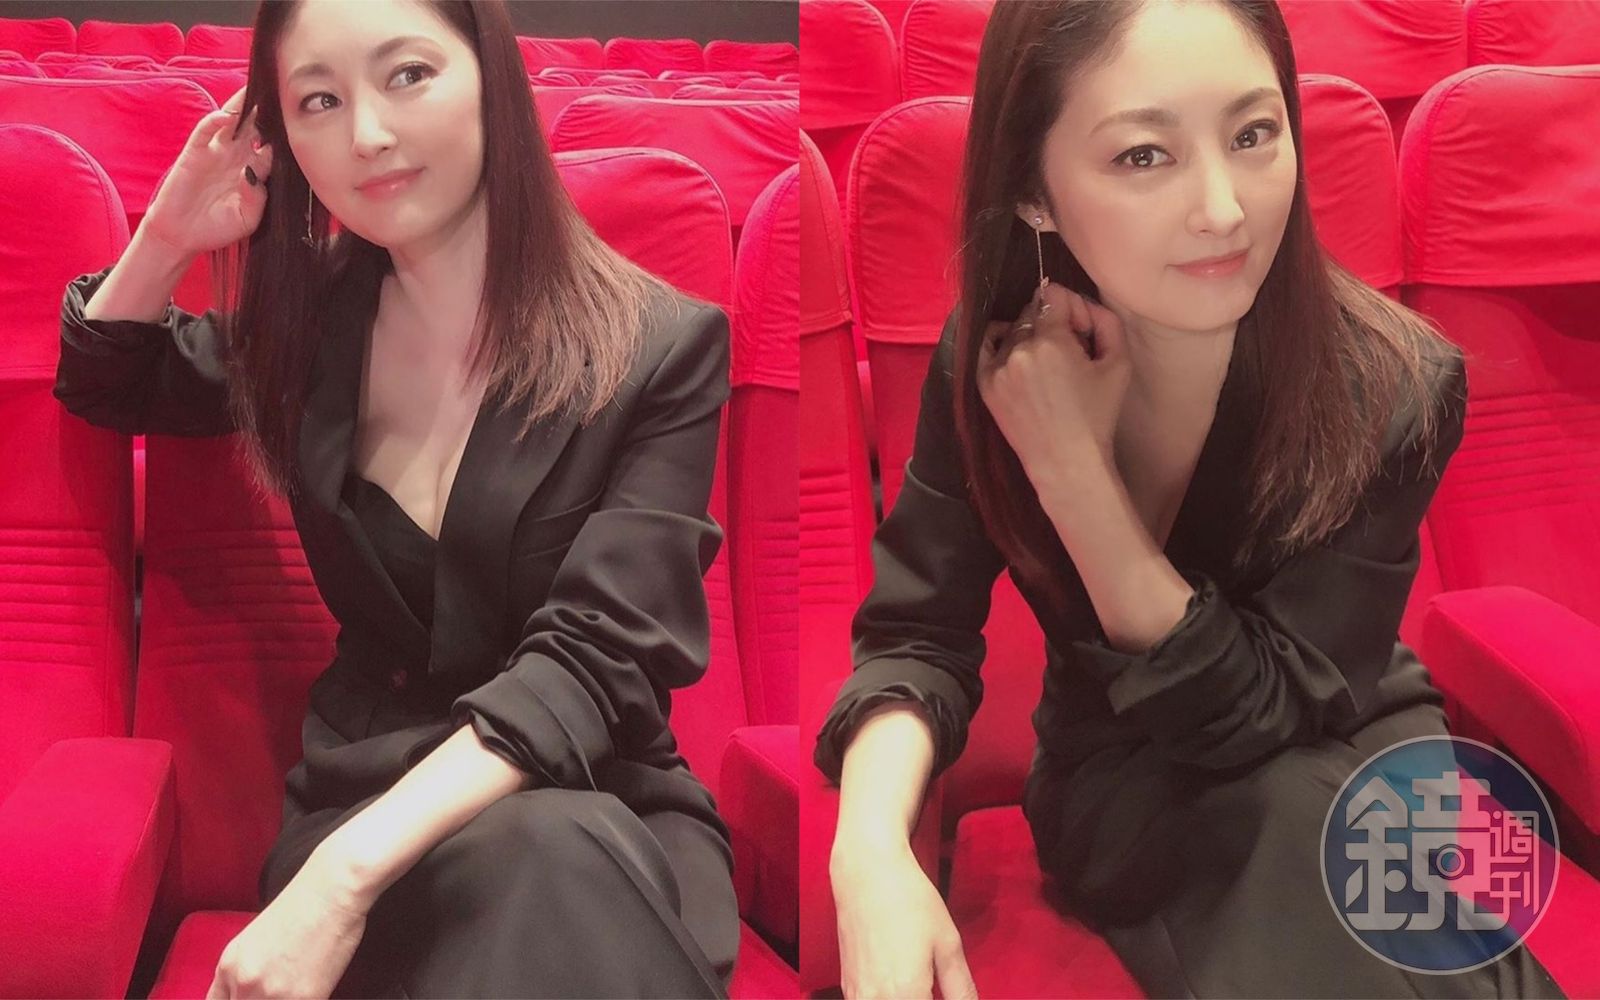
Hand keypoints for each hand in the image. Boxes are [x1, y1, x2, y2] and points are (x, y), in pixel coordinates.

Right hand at [142, 85, 276, 259]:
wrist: (182, 236)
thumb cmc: (217, 227)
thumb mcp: (246, 218)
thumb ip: (257, 198)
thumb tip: (256, 175)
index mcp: (254, 170)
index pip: (274, 146)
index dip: (286, 133)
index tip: (302, 119)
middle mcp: (237, 156)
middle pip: (256, 126)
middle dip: (268, 111)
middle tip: (283, 90)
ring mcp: (216, 152)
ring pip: (232, 122)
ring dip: (243, 105)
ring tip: (257, 87)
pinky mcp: (194, 153)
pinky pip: (205, 132)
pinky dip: (214, 122)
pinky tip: (227, 116)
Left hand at [206, 849, 369, 999]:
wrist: (333, 890)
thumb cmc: (304, 904)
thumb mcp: (257, 938)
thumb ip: (247, 970)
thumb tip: (251, 991)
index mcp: (228, 965)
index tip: (247, 997)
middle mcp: (244, 983)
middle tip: (279, 991)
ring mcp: (272, 995)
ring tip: (298, 985)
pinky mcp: (304, 999)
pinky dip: (308, 999)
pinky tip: (315, 985)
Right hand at [832, 841, 977, 998]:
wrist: (865, 873)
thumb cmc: (910, 901)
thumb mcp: (948, 944)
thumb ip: (961, 989)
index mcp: (907, 995)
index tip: (948, 994)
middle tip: (934, 988)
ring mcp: (858, 995)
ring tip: (921, 988)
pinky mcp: (847, 985)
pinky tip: (900, 988)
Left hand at [977, 282, 1132, 491]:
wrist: (1066, 460)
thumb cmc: (1098, 415)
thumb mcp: (1120, 362)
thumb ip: (1104, 320)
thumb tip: (1080, 303)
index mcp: (1052, 342)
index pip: (1053, 295)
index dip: (1071, 308)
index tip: (1080, 330)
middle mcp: (1019, 350)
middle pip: (1032, 311)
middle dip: (1051, 323)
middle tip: (1067, 352)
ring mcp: (998, 367)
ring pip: (1013, 329)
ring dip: (1029, 337)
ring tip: (1045, 366)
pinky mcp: (984, 383)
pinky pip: (986, 345)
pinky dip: (999, 340)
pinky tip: (1015, 352)